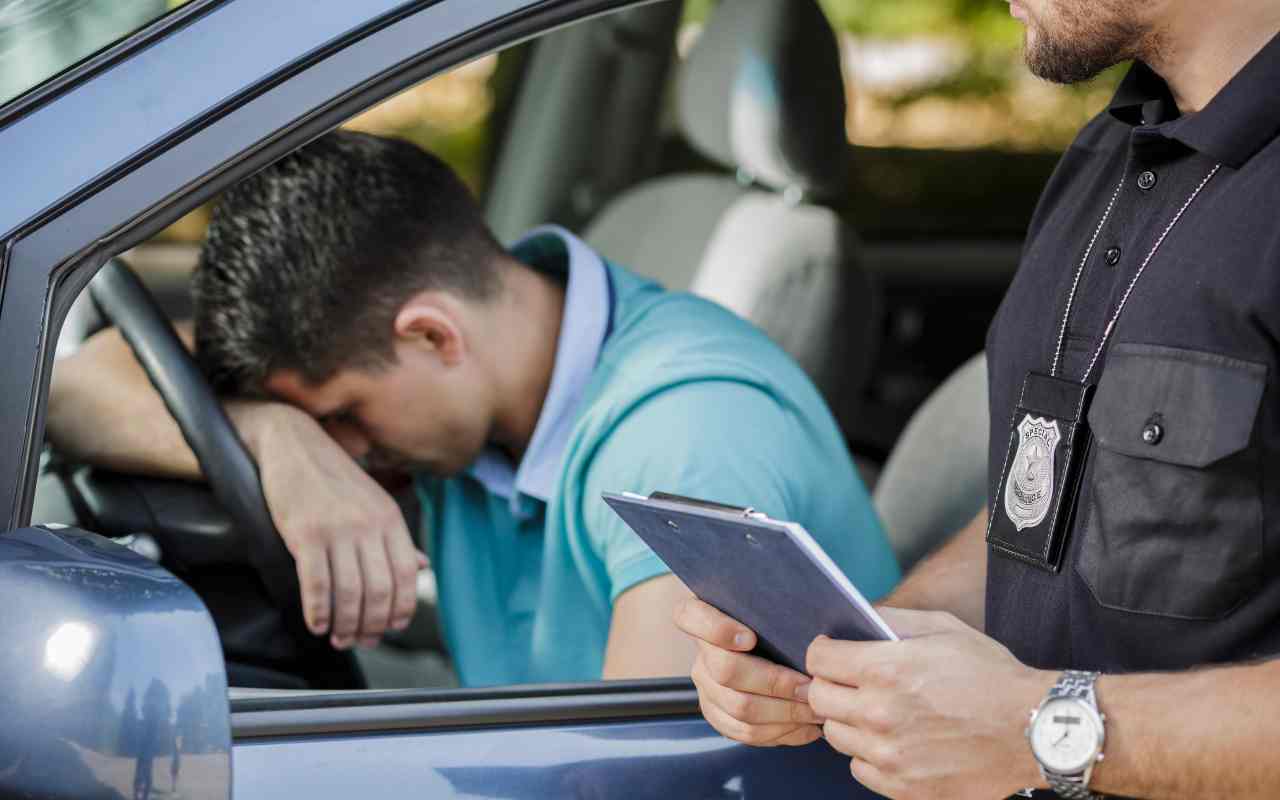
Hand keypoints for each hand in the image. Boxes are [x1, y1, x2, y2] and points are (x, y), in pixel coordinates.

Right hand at [232, 402, 425, 649]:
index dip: (401, 608)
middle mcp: (368, 525)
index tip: (390, 627)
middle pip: (379, 591)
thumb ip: (397, 538)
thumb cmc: (333, 477)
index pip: (407, 575)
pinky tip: (317, 624)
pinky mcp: (304, 533)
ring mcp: (337, 529)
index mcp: (390, 518)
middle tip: (360, 640)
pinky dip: (318, 612)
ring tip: (338, 637)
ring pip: (349, 593)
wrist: (293, 444)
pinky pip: (316, 584)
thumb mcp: (374, 502)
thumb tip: (422, 567)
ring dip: (345, 625)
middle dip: (371, 625)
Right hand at [674, 597, 823, 745]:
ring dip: (783, 712)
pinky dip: (780, 732)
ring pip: (739, 707)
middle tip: (809, 686)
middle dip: (774, 682)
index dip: (718, 630)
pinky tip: (805, 727)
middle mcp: (700, 654)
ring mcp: (706, 688)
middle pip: (726, 670)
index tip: (750, 638)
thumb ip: (777, 610)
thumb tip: (812, 631)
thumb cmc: (775, 625)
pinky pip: (745, 731)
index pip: (690, 617)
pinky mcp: (718, 715)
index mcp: (704, 617)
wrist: (768, 651)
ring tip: (814, 709)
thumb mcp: (772, 609)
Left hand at [805, 607, 1053, 799]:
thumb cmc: (991, 675)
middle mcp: (879, 713)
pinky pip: (859, 769)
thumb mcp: (943, 628)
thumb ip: (891, 621)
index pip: (818, 660)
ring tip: (879, 712)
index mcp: (885, 669)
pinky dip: (869, 755)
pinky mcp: (903, 787)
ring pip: (836, 735)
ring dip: (849, 721)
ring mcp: (889, 755)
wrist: (1033, 728)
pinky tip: (894, 740)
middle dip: (830, 686)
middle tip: (852, 683)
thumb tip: (855, 619)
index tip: (832, 654)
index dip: (823, 652)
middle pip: (818, 698)